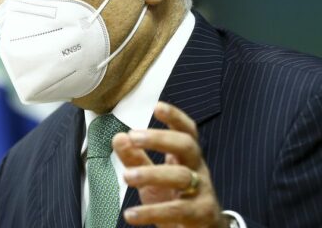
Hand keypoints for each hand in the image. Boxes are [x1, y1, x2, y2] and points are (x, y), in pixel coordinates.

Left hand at [112, 102, 227, 227]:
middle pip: (187, 146)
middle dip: (160, 139)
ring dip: (152, 174)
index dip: (175, 118)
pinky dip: (152, 212)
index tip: (157, 106)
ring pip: (181, 177)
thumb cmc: (176, 200)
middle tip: (133, 137)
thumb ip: (136, 159)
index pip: (187, 132)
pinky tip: (130, 213)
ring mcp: (203, 192)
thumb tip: (118, 137)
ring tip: (126, 176)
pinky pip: (177, 210)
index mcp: (187, 158)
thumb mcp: (153, 179)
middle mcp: (198, 170)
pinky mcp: (202, 215)